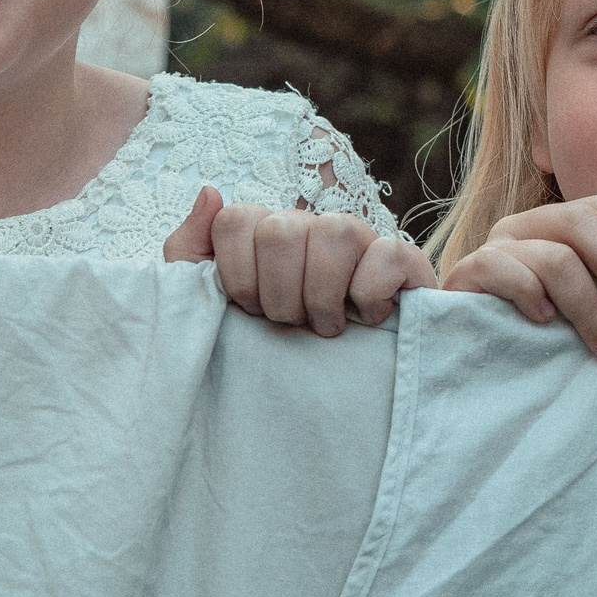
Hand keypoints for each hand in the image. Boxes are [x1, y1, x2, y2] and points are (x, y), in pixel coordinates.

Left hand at [163, 186, 434, 337]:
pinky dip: (370, 293)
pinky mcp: (406, 265)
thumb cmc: (265, 348)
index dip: (235, 274)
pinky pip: (389, 254)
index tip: (247, 310)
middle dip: (277, 294)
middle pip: (281, 229)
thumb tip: (210, 192)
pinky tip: (365, 318)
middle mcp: (313, 228)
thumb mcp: (213, 305)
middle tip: (289, 323)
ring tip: (324, 328)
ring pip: (336, 231)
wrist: (316, 405)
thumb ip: (190, 250)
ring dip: (321, 294)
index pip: (236, 219)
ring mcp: (361, 242)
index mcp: (268, 233)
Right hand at [438, 192, 596, 359]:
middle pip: (583, 222)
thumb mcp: (594, 302)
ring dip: (588, 306)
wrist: (477, 354)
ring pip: (554, 257)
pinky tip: (546, 324)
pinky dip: (531, 296)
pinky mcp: (467, 272)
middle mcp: (531, 225)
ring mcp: (497, 245)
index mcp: (565, 223)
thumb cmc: (550, 331)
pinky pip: (503, 268)